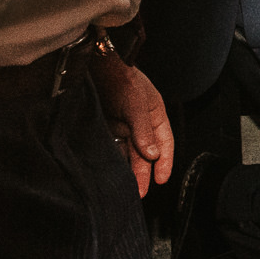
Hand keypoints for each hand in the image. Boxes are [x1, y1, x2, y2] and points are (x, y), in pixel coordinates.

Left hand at [92, 52, 172, 197]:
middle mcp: (140, 124)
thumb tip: (152, 155)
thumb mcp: (136, 104)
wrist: (94, 65)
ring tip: (126, 189)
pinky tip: (110, 174)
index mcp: (155, 115)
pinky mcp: (106, 128)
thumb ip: (143, 131)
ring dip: (128, 170)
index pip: (165, 143)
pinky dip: (113, 161)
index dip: (165, 162)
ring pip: (128, 153)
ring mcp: (122, 126)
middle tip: (141, 193)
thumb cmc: (120, 78)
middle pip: (145, 153)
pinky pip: (112, 149)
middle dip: (144, 173)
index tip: (162, 180)